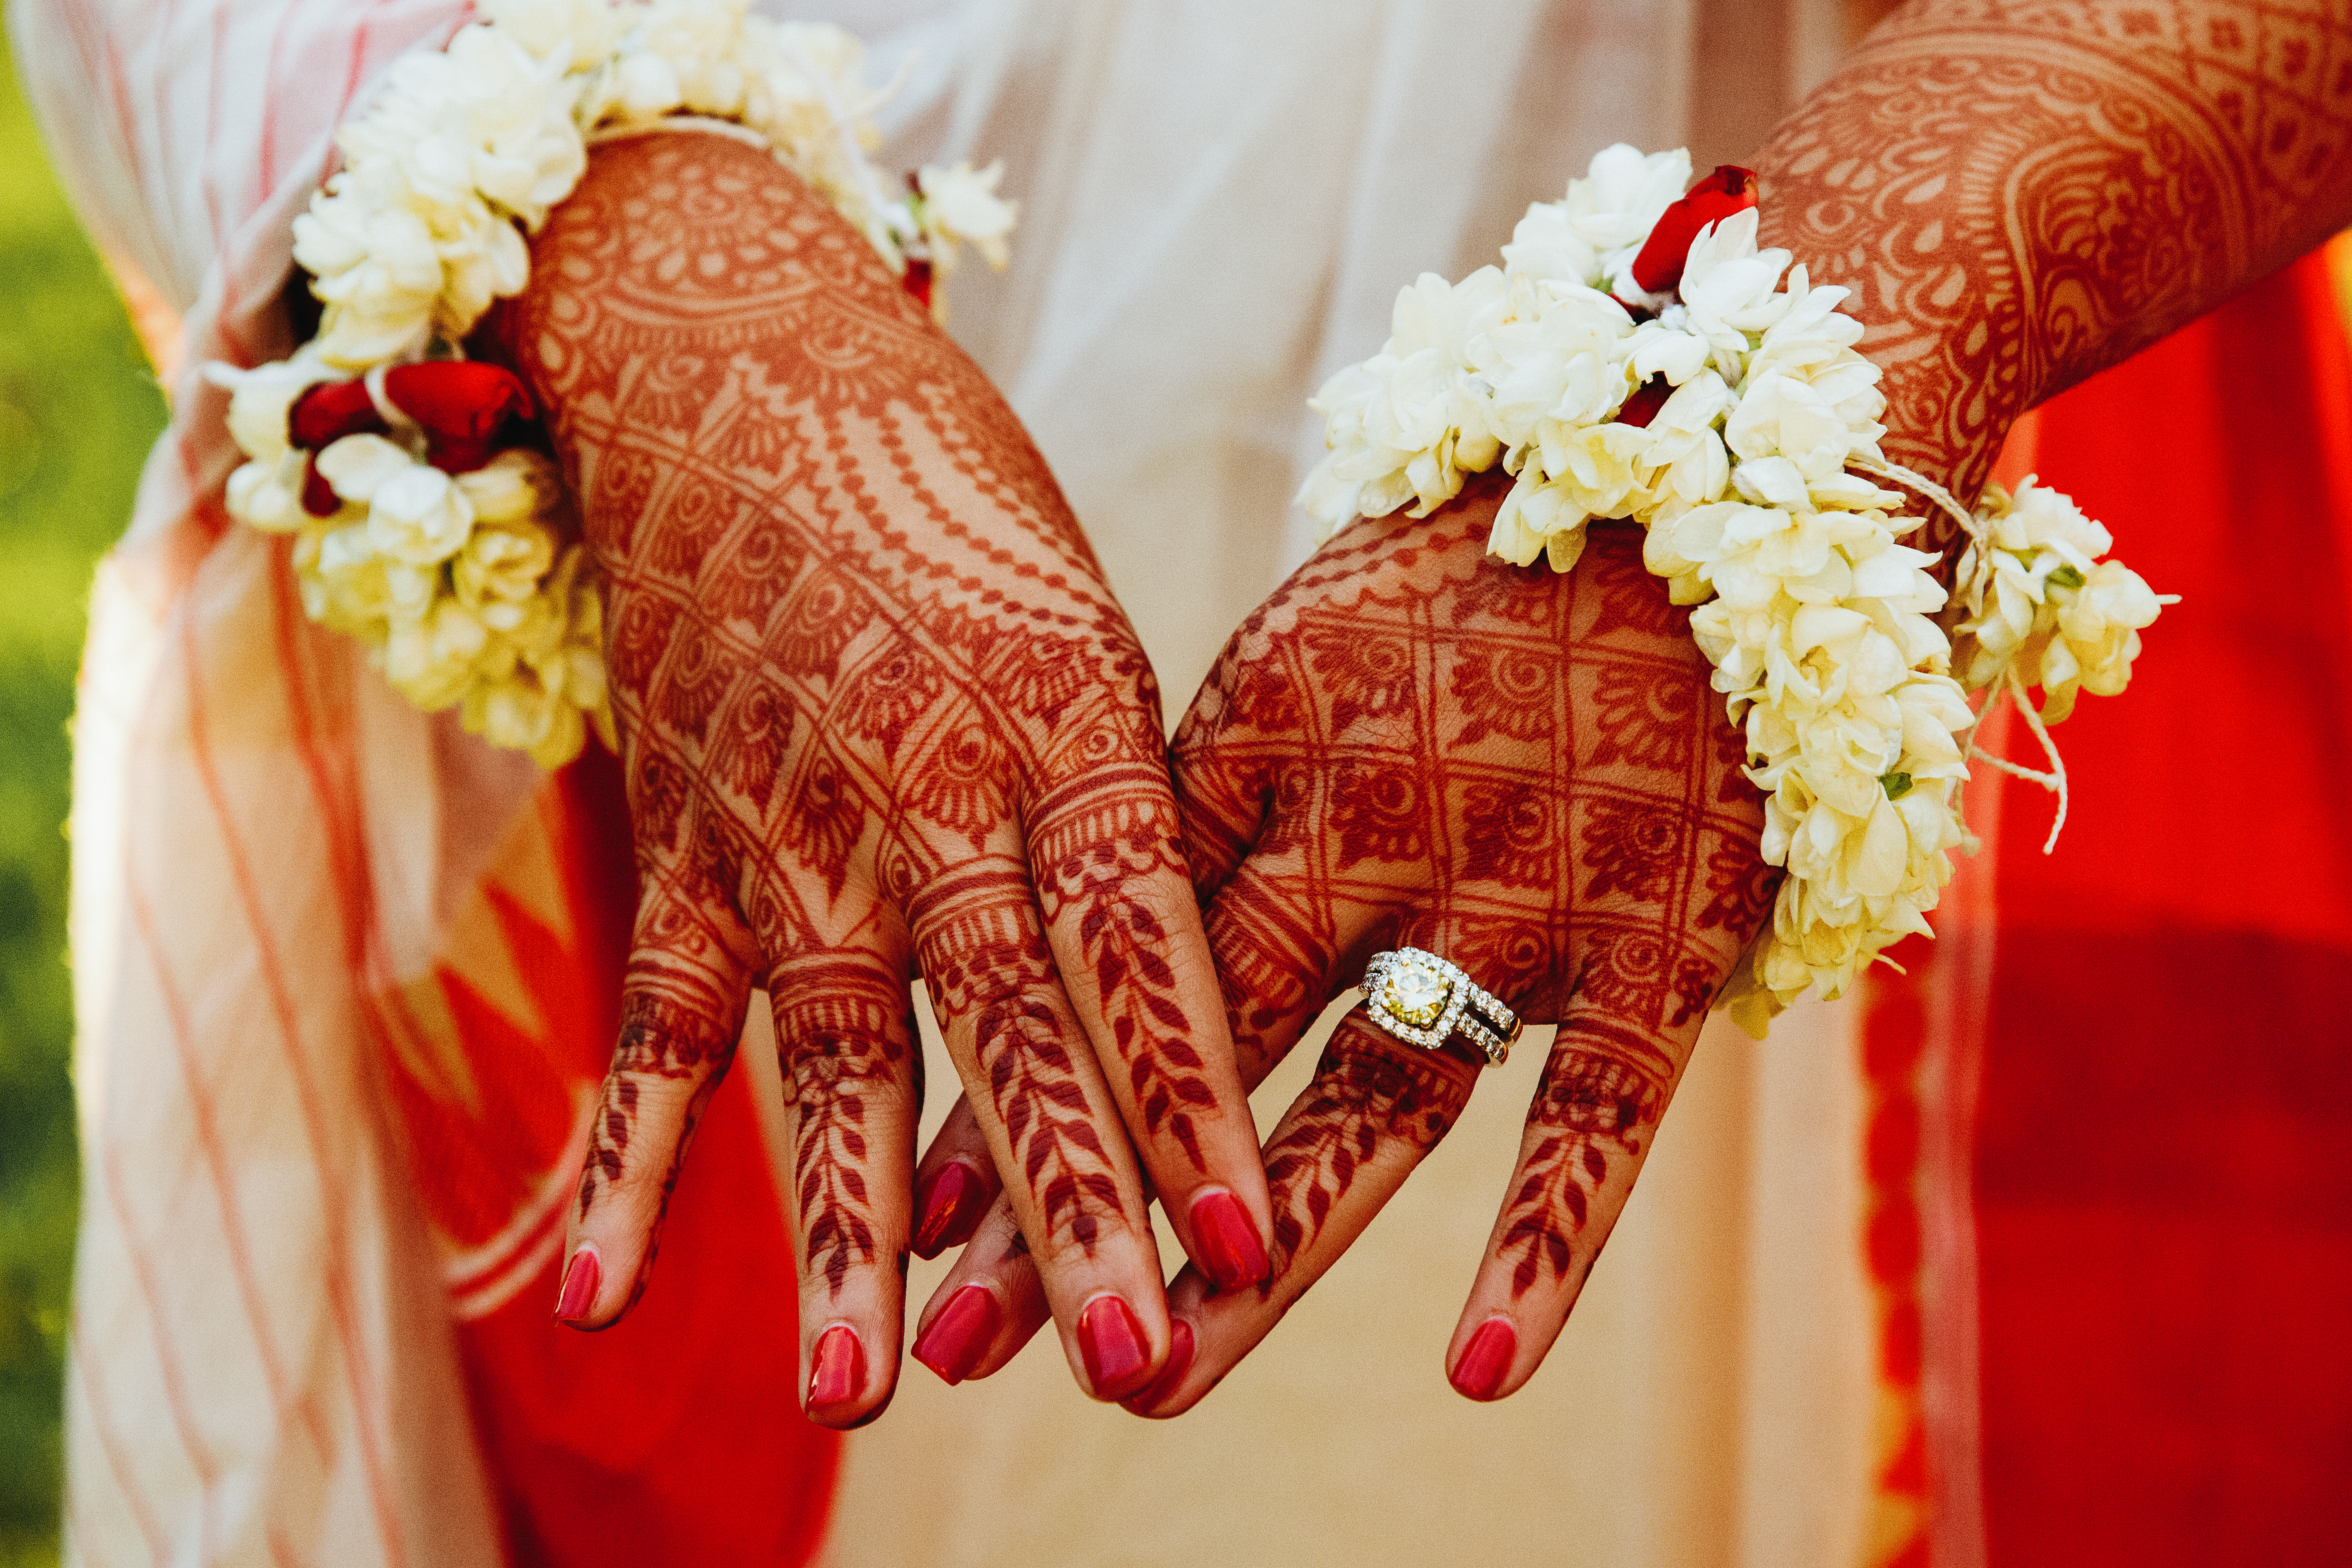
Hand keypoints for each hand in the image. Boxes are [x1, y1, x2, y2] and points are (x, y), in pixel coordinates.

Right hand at [494, 131, 1271, 1419]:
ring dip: (854, 1228)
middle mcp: (929, 785)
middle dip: (1073, 1205)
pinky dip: (622, 1160)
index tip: (1249, 1245)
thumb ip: (1119, 799)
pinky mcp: (685, 845)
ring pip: (835, 1051)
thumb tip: (1180, 985)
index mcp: (1062, 717)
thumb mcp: (1080, 617)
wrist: (735, 368)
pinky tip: (596, 1298)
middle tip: (1133, 1366)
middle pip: (1012, 1027)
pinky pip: (656, 1022)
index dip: (1194, 1097)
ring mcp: (791, 825)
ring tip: (867, 1397)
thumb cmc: (948, 496)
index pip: (1142, 939)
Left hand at [920, 476, 1769, 1405]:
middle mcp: (1368, 834)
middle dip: (1077, 1203)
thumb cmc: (1469, 574)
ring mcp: (1517, 896)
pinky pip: (1592, 1118)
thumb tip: (1087, 924)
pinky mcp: (1656, 942)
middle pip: (1198, 1054)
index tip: (912, 1220)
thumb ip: (1216, 795)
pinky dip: (1541, 1248)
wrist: (1700, 471)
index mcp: (1262, 752)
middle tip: (960, 1348)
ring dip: (1257, 1265)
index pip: (1105, 958)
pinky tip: (1477, 1373)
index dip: (1012, 1091)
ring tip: (1150, 1387)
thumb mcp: (1304, 653)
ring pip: (1366, 1110)